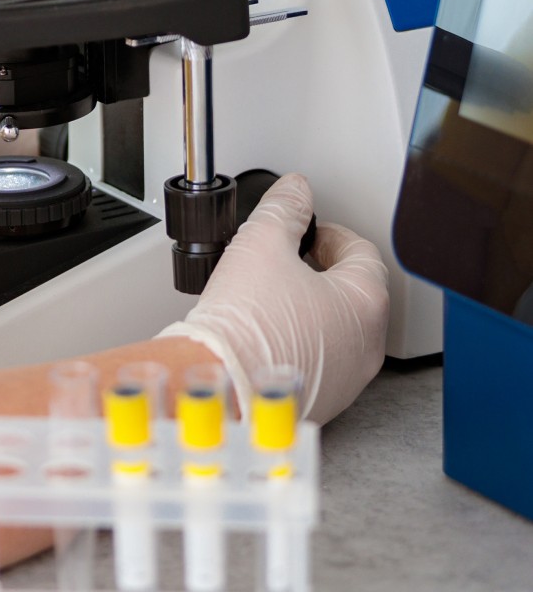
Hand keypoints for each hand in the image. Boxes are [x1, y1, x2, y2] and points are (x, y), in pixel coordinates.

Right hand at [157, 173, 388, 421]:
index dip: (330, 232)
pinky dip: (300, 342)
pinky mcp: (325, 401)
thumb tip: (295, 190)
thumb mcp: (261, 242)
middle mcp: (368, 344)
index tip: (308, 230)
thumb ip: (284, 208)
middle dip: (322, 270)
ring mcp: (349, 378)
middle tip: (288, 260)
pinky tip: (267, 333)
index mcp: (365, 301)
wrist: (223, 383)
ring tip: (271, 297)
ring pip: (339, 329)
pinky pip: (321, 361)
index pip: (362, 251)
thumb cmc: (247, 323)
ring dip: (312, 308)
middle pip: (354, 292)